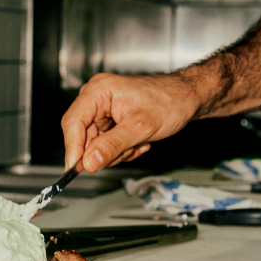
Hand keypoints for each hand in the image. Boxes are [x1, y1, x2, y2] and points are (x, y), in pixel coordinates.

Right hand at [62, 72, 201, 172]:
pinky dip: (120, 149)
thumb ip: (111, 146)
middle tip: (125, 152)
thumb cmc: (170, 101)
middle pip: (82, 135)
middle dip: (103, 150)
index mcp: (99, 91)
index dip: (72, 148)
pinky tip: (137, 142)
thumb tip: (88, 163)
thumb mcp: (140, 128)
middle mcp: (96, 97)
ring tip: (137, 143)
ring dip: (115, 152)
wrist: (188, 98)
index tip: (75, 169)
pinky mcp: (109, 119)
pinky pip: (104, 143)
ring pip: (94, 143)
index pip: (73, 122)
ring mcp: (102, 109)